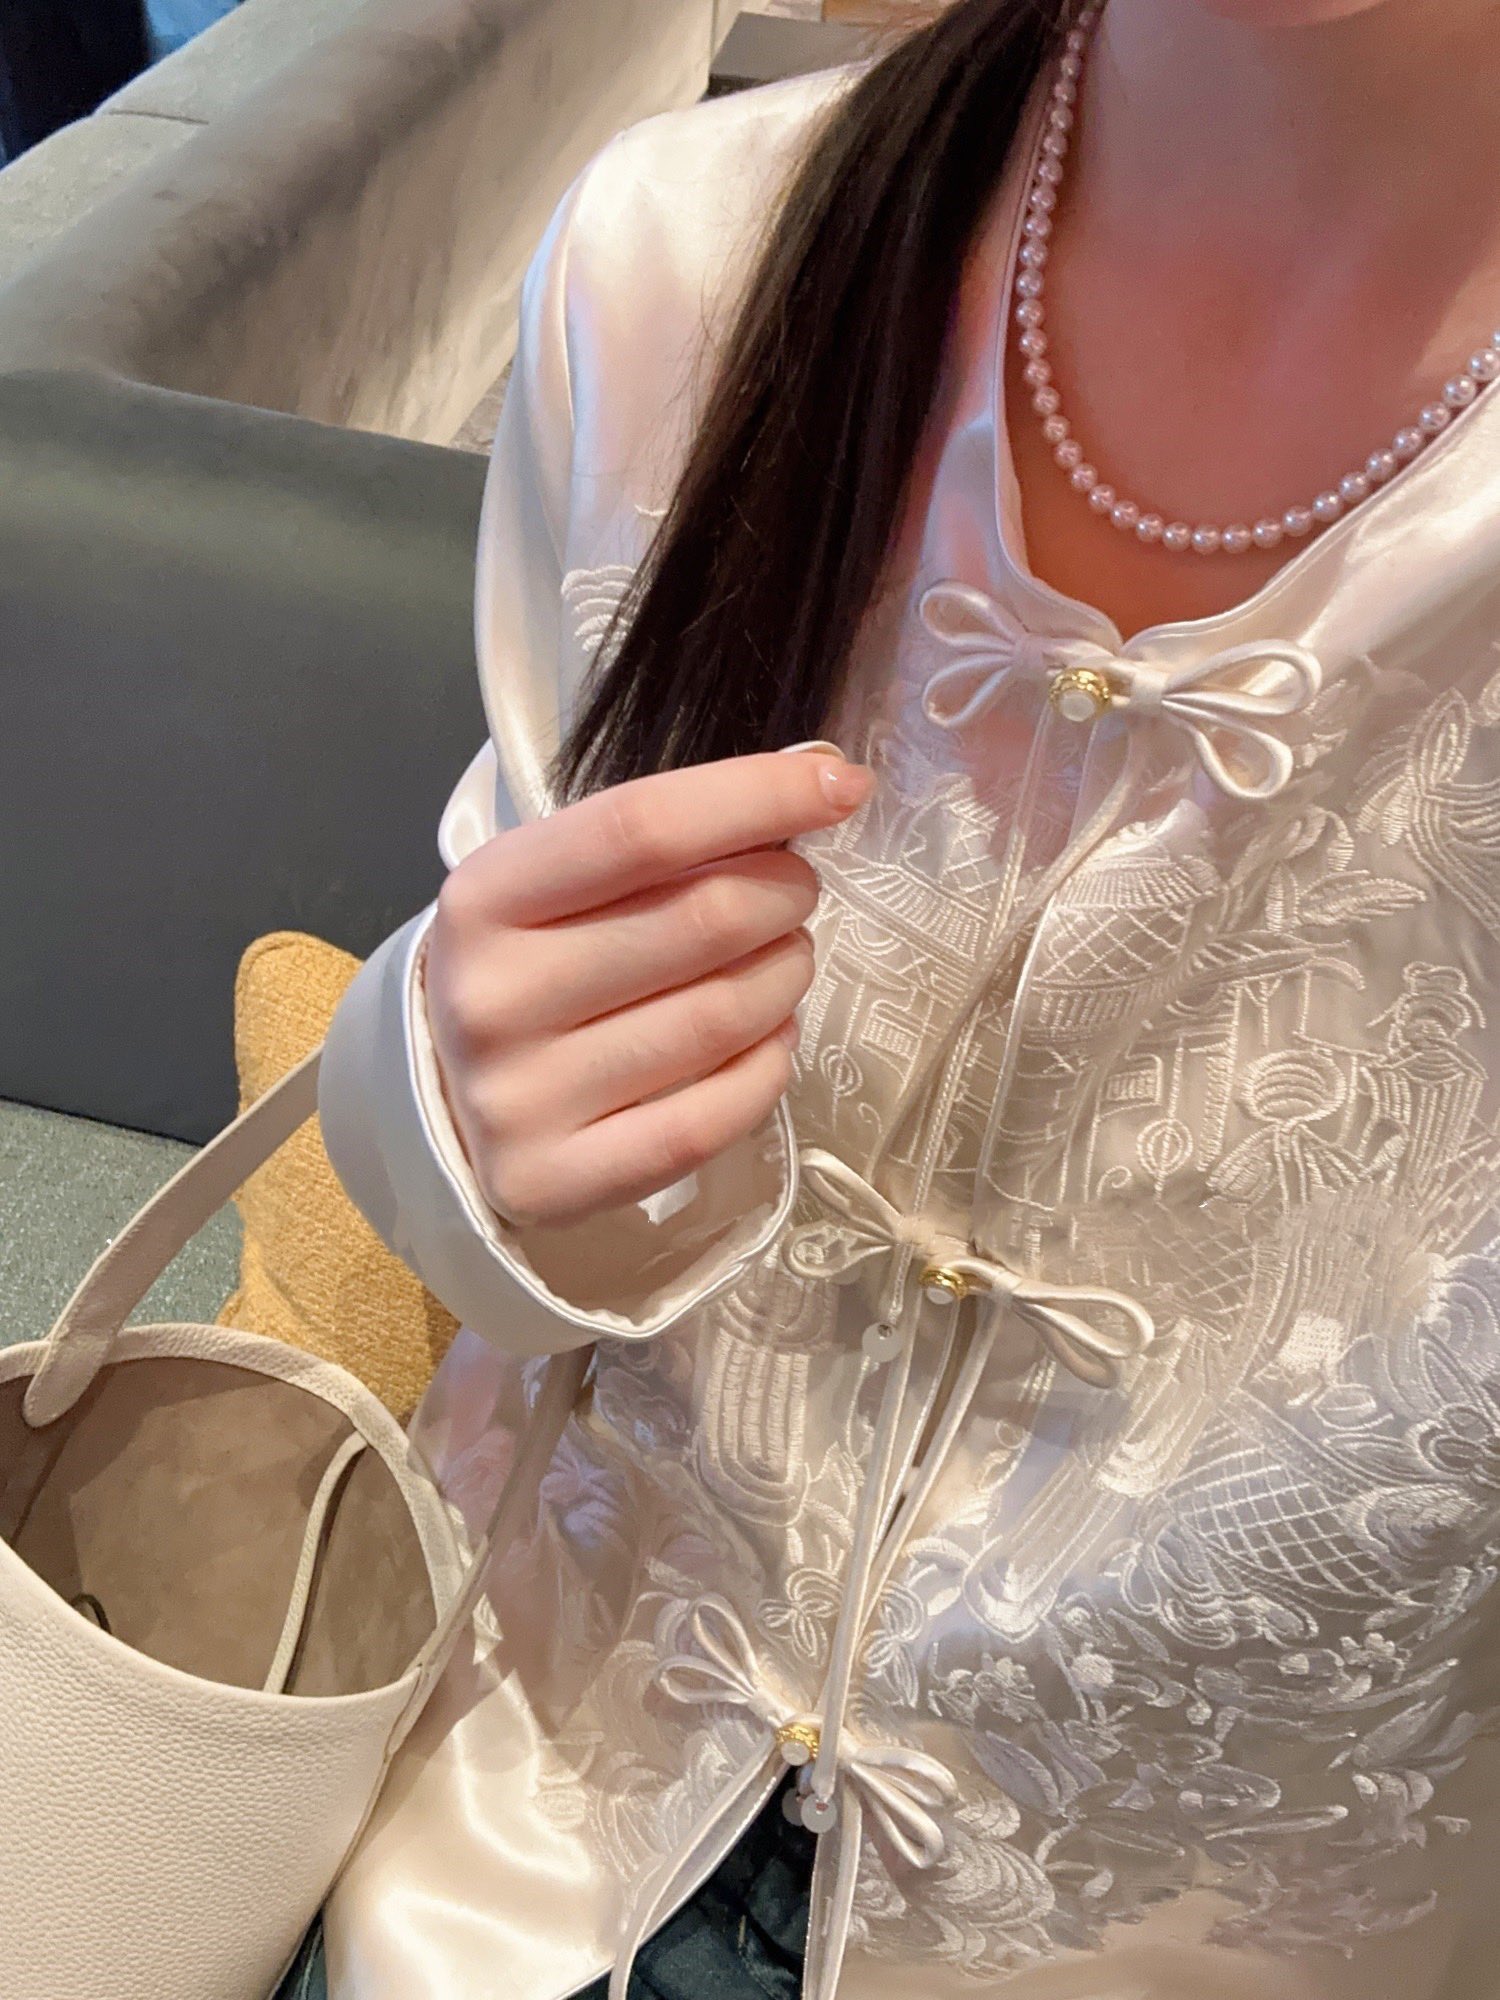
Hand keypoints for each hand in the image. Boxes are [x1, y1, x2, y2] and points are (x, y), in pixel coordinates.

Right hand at [422, 749, 872, 1227]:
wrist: (441, 1091)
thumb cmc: (530, 961)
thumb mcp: (557, 881)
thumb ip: (663, 835)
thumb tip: (814, 777)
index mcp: (484, 896)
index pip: (643, 828)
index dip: (759, 797)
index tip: (840, 785)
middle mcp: (491, 997)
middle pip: (701, 921)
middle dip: (784, 894)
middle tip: (795, 894)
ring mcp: (520, 1098)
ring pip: (721, 1019)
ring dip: (787, 975)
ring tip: (784, 961)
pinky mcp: (557, 1179)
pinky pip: (712, 1117)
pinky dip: (769, 1065)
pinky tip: (769, 1036)